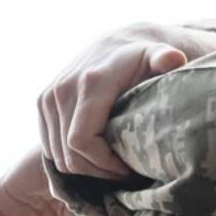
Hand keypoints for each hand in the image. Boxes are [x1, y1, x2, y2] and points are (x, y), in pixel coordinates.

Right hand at [38, 24, 215, 177]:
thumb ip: (166, 59)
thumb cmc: (143, 58)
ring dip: (85, 168)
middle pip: (69, 155)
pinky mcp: (42, 104)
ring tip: (112, 164)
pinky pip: (50, 148)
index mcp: (89, 84)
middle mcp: (62, 90)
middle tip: (123, 171)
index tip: (128, 168)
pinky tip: (95, 154)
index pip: (82, 142)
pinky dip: (71, 158)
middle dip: (98, 171)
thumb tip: (173, 59)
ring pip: (58, 156)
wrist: (116, 44)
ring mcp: (48, 97)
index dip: (104, 165)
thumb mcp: (158, 56)